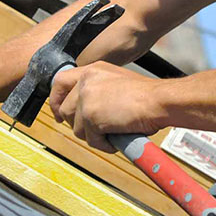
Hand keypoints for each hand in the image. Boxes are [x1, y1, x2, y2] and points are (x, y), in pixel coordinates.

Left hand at [49, 62, 165, 152]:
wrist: (159, 101)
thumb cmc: (147, 96)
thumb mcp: (116, 82)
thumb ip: (98, 90)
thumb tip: (83, 111)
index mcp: (92, 70)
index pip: (60, 82)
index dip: (56, 100)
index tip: (59, 113)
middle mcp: (86, 81)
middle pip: (64, 109)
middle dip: (76, 124)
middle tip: (93, 132)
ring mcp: (86, 98)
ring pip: (76, 128)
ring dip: (93, 136)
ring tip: (112, 134)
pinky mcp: (90, 116)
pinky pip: (91, 140)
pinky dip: (104, 144)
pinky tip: (117, 139)